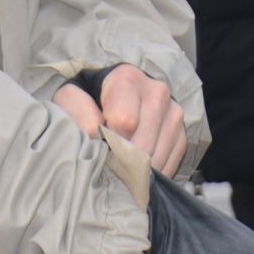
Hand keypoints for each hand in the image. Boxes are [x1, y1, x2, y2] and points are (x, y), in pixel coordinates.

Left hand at [54, 66, 185, 176]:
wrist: (112, 95)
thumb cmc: (89, 99)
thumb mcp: (70, 98)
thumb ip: (76, 111)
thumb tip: (95, 133)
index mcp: (128, 79)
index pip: (125, 121)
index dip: (109, 142)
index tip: (99, 146)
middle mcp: (157, 92)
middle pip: (143, 144)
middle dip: (122, 161)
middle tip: (108, 163)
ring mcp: (173, 113)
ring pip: (157, 158)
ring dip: (136, 170)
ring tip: (120, 166)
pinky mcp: (182, 134)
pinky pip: (169, 165)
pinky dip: (150, 174)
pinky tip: (135, 168)